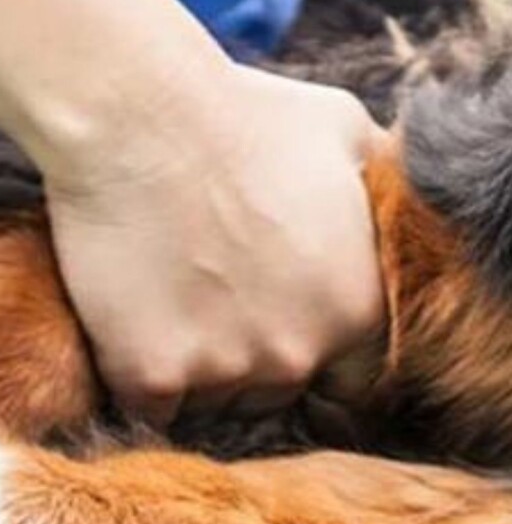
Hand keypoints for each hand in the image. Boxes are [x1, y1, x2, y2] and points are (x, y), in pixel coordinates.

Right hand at [44, 62, 385, 426]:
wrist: (136, 120)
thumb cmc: (237, 118)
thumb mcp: (343, 132)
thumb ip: (377, 192)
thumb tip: (396, 205)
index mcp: (354, 307)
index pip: (342, 375)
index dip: (299, 345)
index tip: (261, 316)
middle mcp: (297, 352)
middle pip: (269, 391)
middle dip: (241, 356)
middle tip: (201, 295)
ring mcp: (222, 369)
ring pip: (208, 400)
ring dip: (188, 367)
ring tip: (159, 298)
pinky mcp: (151, 375)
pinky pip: (149, 405)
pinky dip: (138, 377)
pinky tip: (128, 324)